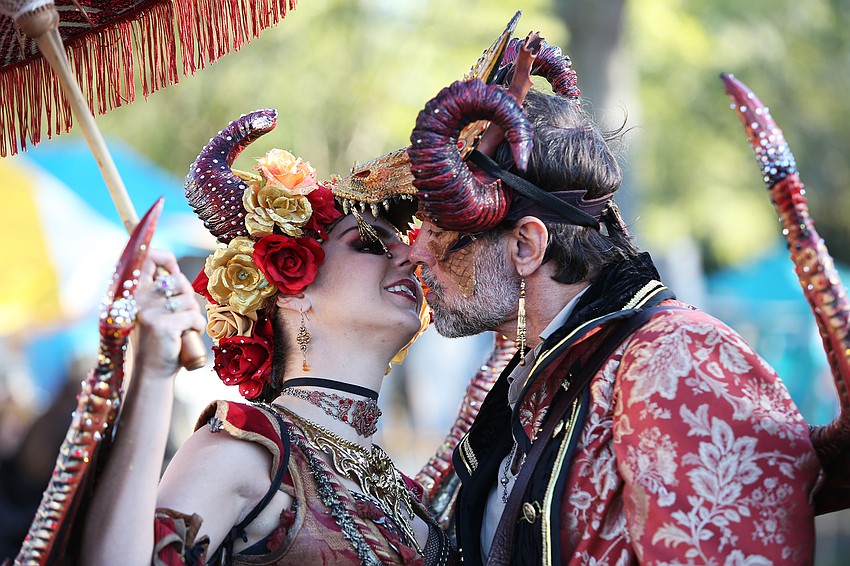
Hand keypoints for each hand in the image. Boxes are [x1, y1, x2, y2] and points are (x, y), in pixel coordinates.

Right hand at [135, 249, 205, 377]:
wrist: (151, 372)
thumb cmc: (158, 340)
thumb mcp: (152, 312)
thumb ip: (159, 292)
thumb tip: (174, 270)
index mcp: (135, 293)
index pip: (148, 258)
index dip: (166, 259)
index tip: (174, 270)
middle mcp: (139, 299)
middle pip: (178, 280)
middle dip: (187, 296)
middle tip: (182, 314)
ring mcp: (151, 312)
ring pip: (189, 300)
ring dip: (193, 315)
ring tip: (181, 329)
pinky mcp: (164, 325)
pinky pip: (195, 317)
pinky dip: (197, 327)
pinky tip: (186, 337)